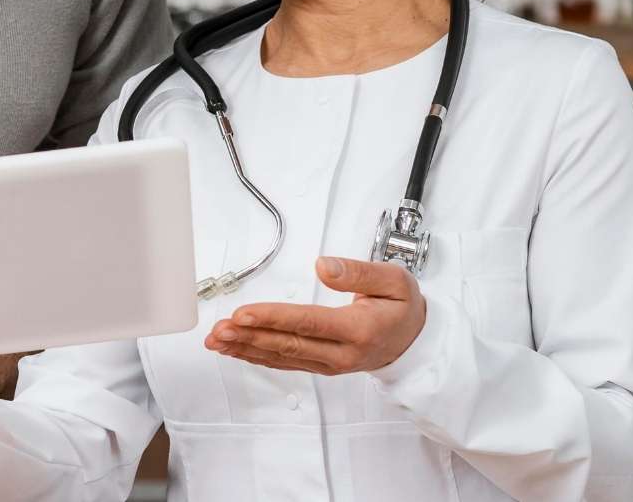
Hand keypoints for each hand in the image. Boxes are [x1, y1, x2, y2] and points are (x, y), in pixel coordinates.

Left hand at [205, 257, 425, 374]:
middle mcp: (341, 353)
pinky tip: (235, 350)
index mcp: (358, 330)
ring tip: (216, 340)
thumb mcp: (394, 280)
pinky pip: (284, 363)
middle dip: (249, 336)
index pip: (308, 323)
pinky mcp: (320, 366)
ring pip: (281, 358)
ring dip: (246, 349)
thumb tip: (324, 265)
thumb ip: (358, 272)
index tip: (243, 313)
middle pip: (288, 345)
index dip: (272, 318)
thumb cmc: (403, 308)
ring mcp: (329, 364)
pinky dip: (256, 357)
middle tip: (218, 329)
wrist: (415, 342)